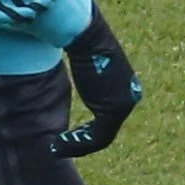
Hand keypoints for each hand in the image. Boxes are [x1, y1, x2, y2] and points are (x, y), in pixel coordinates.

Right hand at [48, 10, 140, 157]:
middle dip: (81, 142)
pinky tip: (57, 143)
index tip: (69, 136)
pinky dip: (76, 144)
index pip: (108, 118)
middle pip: (106, 130)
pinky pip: (97, 138)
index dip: (87, 131)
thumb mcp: (87, 63)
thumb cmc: (82, 42)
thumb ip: (87, 76)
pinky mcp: (113, 111)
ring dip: (76, 146)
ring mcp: (123, 106)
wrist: (87, 36)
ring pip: (101, 138)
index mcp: (126, 87)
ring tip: (55, 148)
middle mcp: (129, 98)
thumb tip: (70, 75)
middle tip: (60, 146)